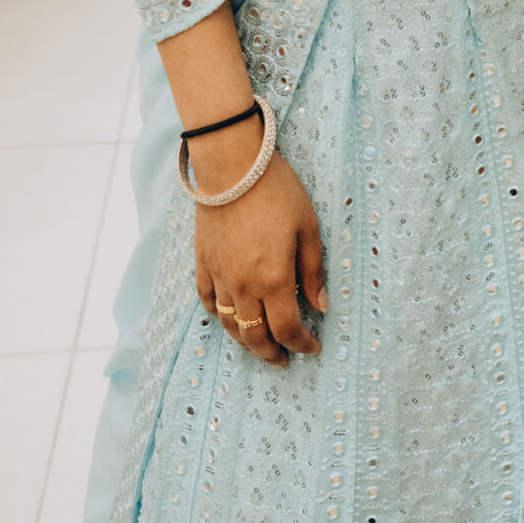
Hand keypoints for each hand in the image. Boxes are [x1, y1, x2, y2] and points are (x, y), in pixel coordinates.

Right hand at [191, 143, 326, 365]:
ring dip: (246, 342)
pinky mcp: (202, 262)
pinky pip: (207, 300)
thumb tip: (321, 305)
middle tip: (285, 359)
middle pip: (255, 336)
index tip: (313, 347)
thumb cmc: (276, 190)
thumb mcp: (307, 227)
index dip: (302, 344)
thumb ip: (313, 271)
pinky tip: (230, 318)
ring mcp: (218, 276)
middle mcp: (242, 285)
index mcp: (273, 278)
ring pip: (230, 325)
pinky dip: (219, 316)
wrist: (232, 163)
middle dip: (272, 353)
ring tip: (260, 347)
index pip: (287, 329)